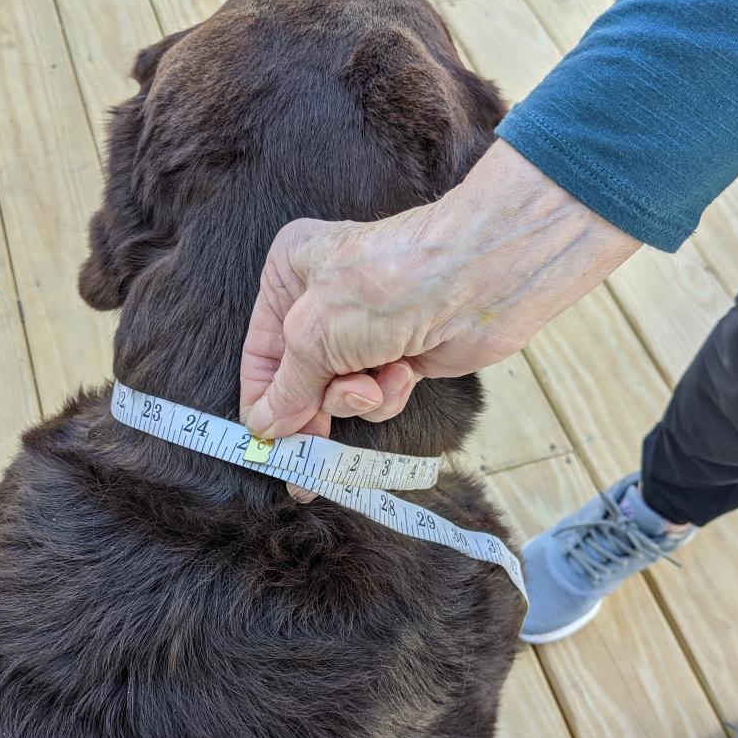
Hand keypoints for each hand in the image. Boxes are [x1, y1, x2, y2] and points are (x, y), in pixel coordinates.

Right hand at [239, 140, 639, 442]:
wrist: (477, 280)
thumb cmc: (386, 286)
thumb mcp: (313, 338)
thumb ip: (287, 389)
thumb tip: (264, 427)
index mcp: (288, 276)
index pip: (260, 353)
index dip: (262, 402)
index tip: (264, 447)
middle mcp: (321, 301)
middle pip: (300, 381)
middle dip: (313, 412)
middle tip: (308, 461)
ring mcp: (364, 331)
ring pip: (341, 395)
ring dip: (356, 400)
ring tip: (372, 385)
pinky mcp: (400, 355)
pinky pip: (378, 396)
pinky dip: (388, 393)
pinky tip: (404, 373)